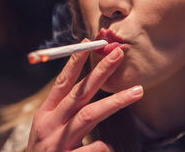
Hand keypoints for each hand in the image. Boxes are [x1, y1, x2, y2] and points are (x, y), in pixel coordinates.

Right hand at [26, 40, 143, 151]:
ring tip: (137, 91)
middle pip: (79, 93)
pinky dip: (104, 147)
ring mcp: (58, 143)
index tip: (88, 44)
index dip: (75, 62)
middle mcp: (51, 125)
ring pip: (89, 116)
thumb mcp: (46, 128)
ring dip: (114, 101)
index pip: (62, 83)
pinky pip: (94, 150)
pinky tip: (111, 147)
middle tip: (118, 54)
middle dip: (100, 72)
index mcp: (46, 114)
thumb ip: (62, 109)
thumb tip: (85, 87)